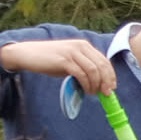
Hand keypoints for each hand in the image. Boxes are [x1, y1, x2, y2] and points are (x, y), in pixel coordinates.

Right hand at [0, 37, 116, 96]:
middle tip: (106, 93)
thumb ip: (83, 67)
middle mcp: (80, 47)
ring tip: (93, 93)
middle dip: (106, 81)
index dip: (110, 75)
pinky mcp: (64, 60)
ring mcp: (72, 52)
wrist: (29, 54)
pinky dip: (86, 84)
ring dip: (96, 84)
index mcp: (84, 46)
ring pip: (93, 70)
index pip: (104, 60)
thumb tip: (97, 83)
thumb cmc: (50, 59)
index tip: (112, 87)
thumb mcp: (70, 61)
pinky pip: (81, 74)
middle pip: (101, 65)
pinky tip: (86, 90)